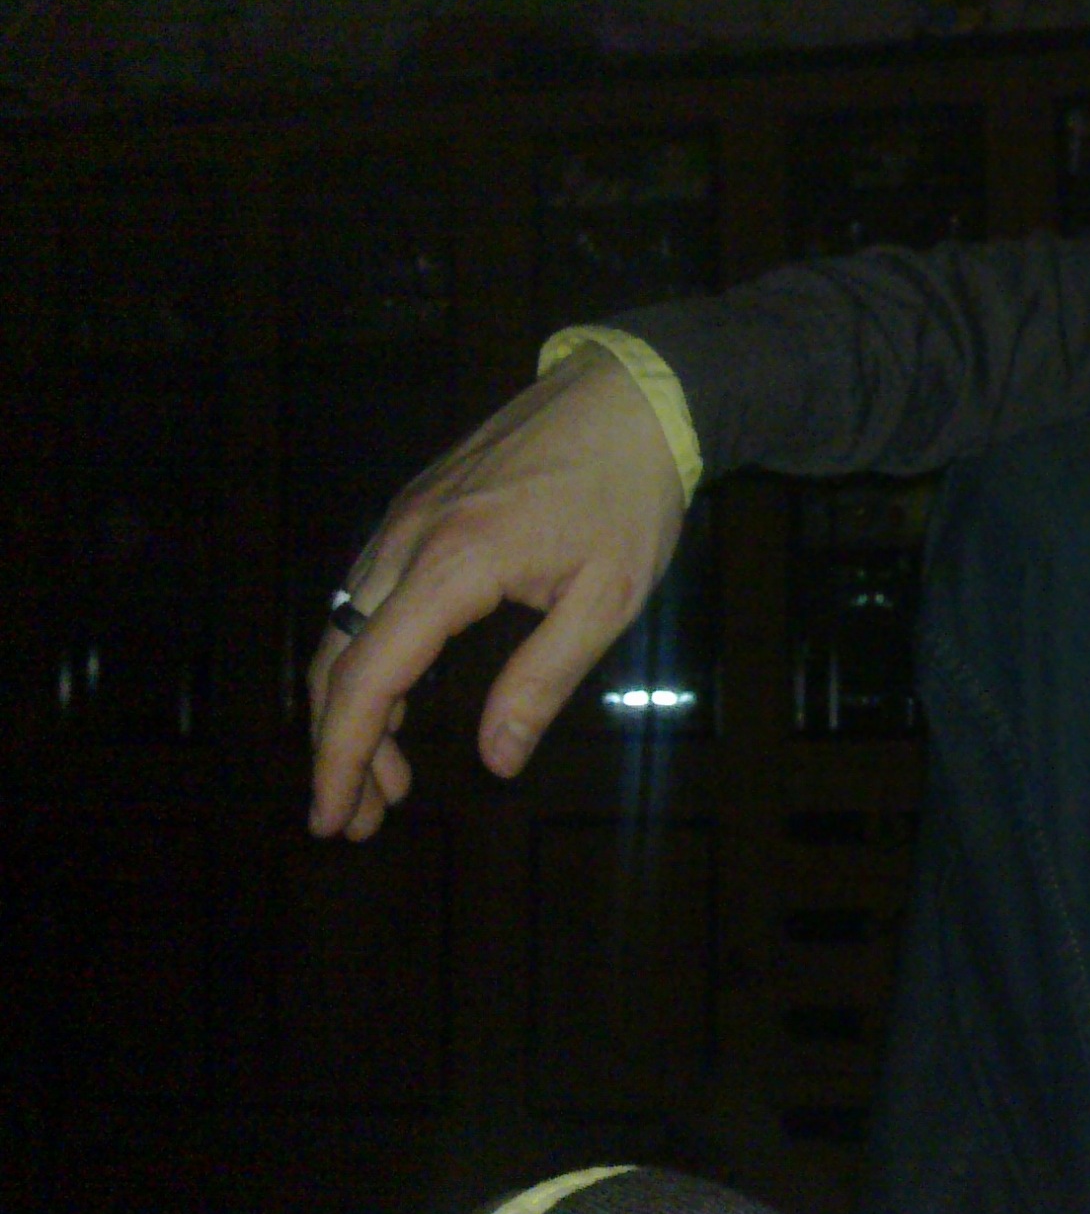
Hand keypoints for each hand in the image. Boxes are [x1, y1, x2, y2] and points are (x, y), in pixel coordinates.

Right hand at [309, 343, 686, 838]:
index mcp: (452, 565)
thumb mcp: (608, 599)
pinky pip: (367, 592)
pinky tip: (402, 697)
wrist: (631, 394)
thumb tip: (496, 760)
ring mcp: (406, 517)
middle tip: (360, 819)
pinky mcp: (418, 506)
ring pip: (344, 626)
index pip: (369, 676)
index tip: (334, 815)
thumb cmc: (630, 495)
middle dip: (339, 746)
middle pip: (338, 658)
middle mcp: (408, 539)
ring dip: (354, 706)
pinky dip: (369, 655)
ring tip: (388, 780)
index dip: (343, 755)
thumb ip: (544, 681)